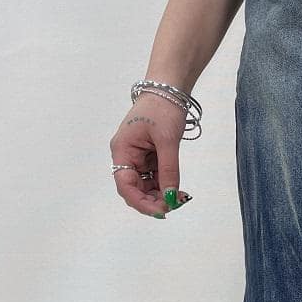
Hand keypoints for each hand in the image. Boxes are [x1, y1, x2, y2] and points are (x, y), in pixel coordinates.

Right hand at [108, 93, 189, 219]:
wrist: (168, 90)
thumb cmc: (162, 108)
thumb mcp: (167, 141)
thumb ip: (169, 170)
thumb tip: (170, 197)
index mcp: (122, 150)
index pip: (125, 184)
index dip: (140, 201)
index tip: (160, 211)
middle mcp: (126, 156)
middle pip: (134, 189)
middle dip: (152, 200)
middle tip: (174, 206)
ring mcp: (137, 158)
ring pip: (145, 186)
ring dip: (160, 195)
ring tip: (179, 198)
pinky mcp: (148, 157)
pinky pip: (154, 178)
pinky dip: (165, 185)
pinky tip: (177, 191)